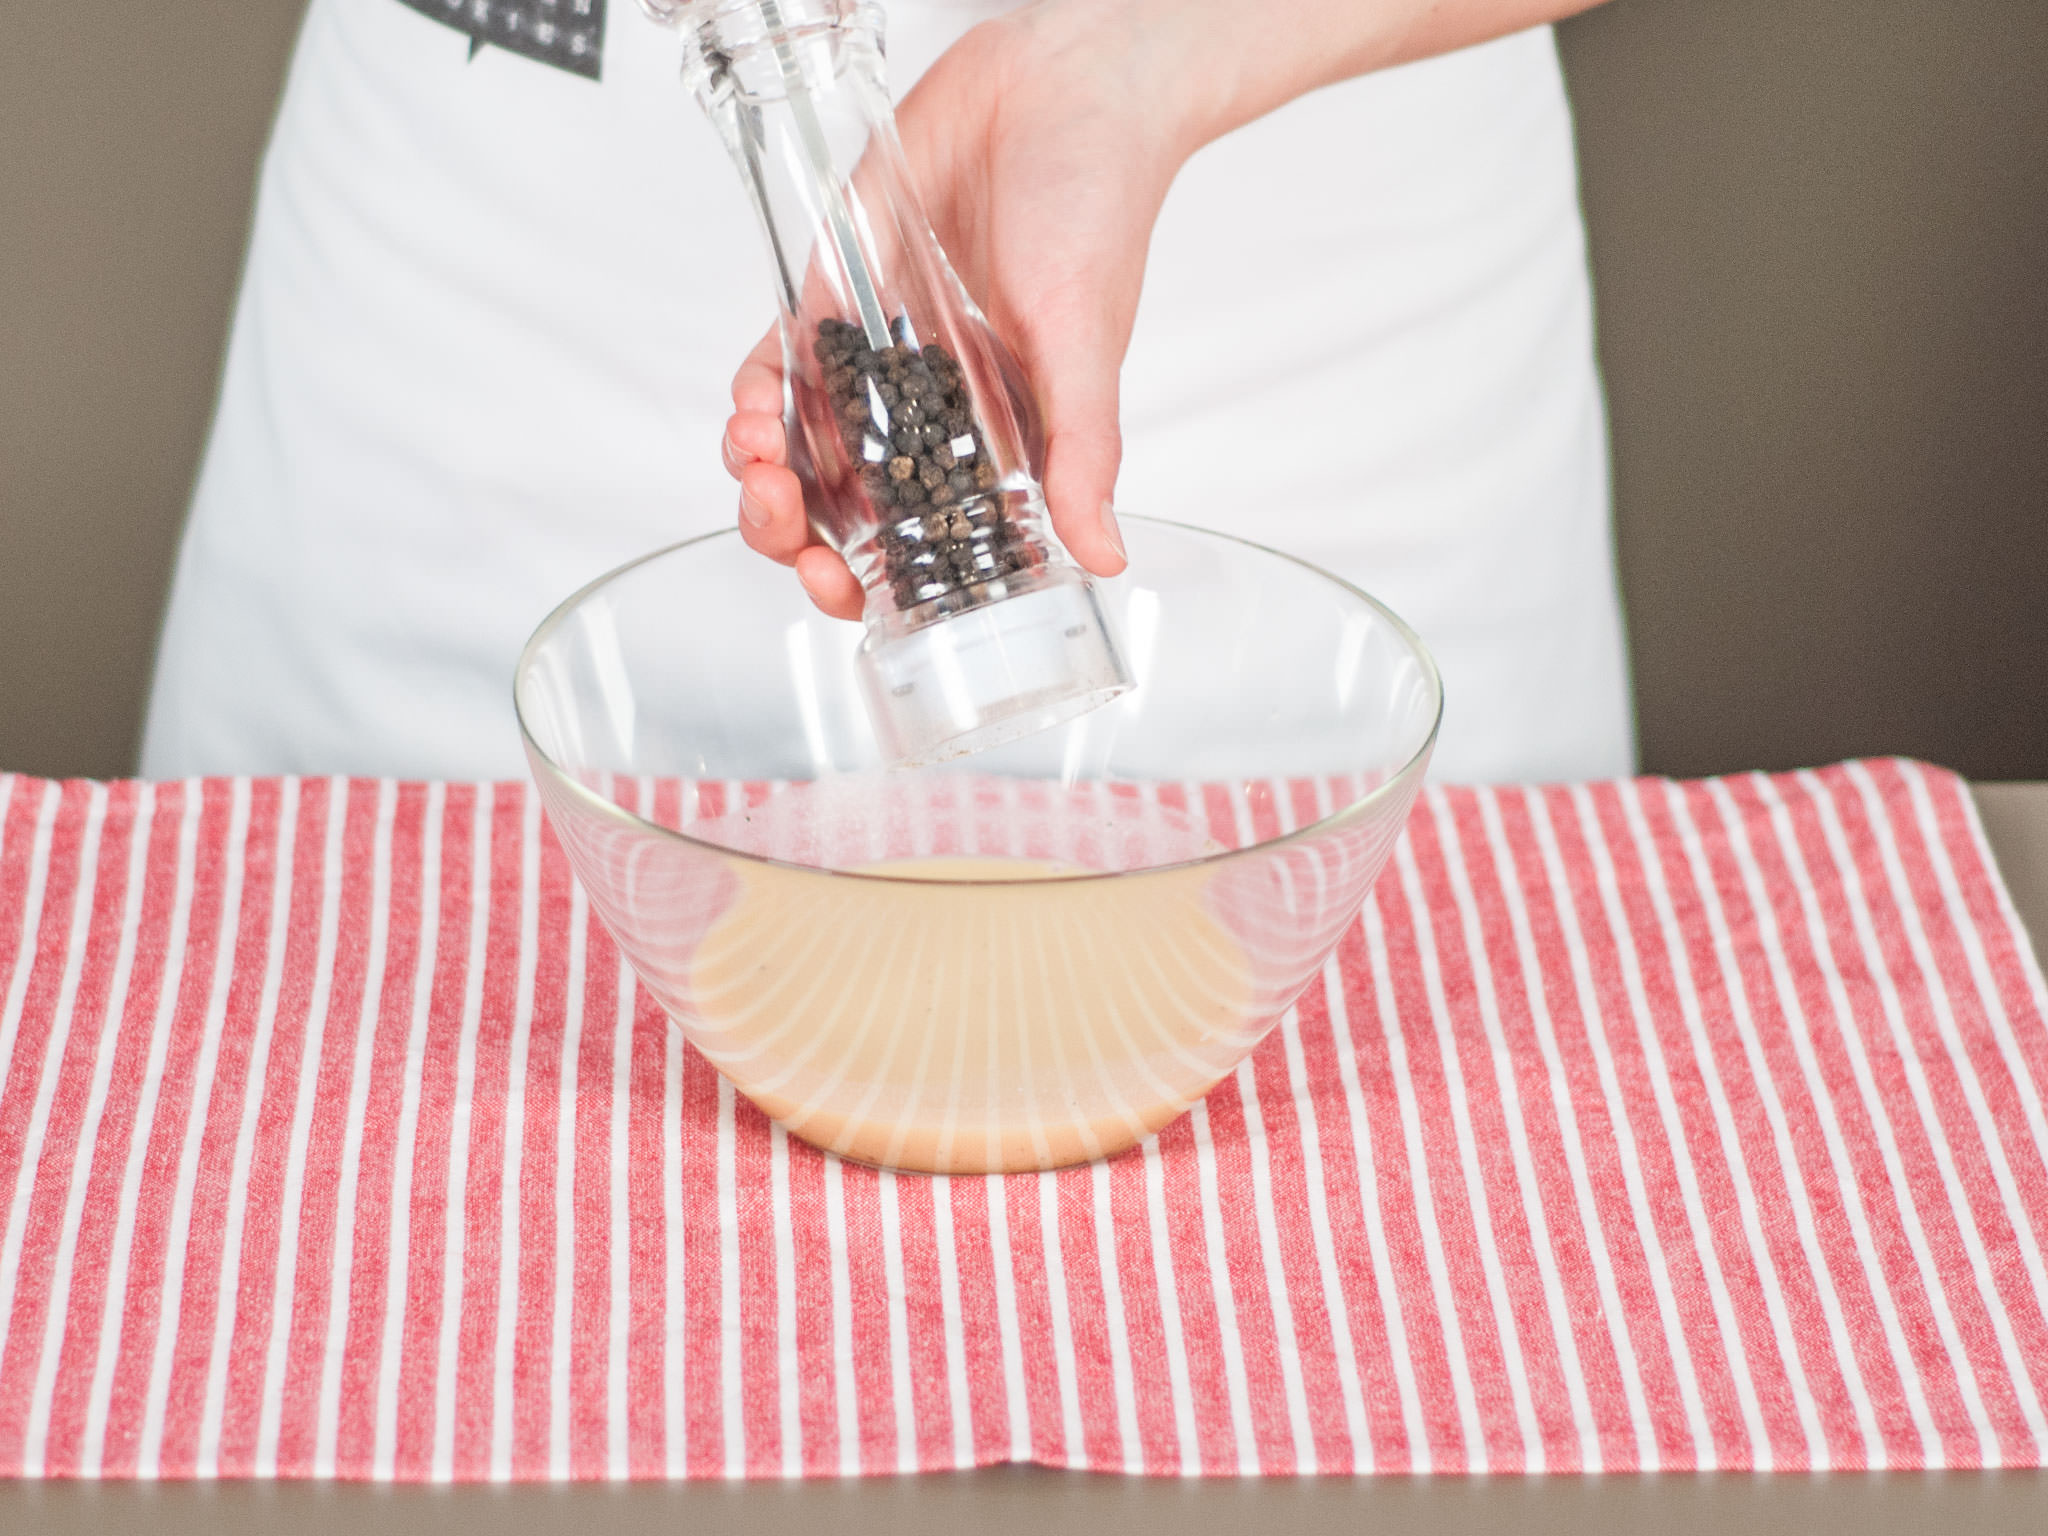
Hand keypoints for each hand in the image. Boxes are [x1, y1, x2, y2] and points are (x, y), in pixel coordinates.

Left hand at [719, 0, 1612, 618]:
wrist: (1062, 84)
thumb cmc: (1098, 207)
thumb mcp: (1089, 344)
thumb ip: (1083, 451)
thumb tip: (1102, 552)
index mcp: (995, 442)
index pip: (920, 541)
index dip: (869, 579)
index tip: (839, 589)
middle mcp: (932, 411)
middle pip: (841, 506)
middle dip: (793, 532)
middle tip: (780, 521)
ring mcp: (880, 357)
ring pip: (798, 446)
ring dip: (761, 470)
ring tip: (756, 458)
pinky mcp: (839, 294)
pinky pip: (779, 364)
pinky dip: (754, 395)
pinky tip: (751, 403)